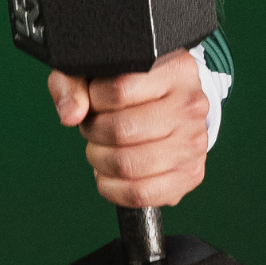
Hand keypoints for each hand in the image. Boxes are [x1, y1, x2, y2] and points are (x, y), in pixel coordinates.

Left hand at [48, 47, 208, 208]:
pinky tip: (108, 174)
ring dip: (99, 160)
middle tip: (93, 127)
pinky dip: (112, 189)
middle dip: (93, 132)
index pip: (119, 90)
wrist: (173, 108)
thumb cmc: (131, 87)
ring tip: (100, 148)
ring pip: (128, 164)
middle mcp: (191, 105)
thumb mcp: (98, 72)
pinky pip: (141, 193)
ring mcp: (194, 143)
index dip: (93, 100)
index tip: (93, 101)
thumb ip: (73, 83)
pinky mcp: (190, 175)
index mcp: (174, 70)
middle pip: (121, 130)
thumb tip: (71, 114)